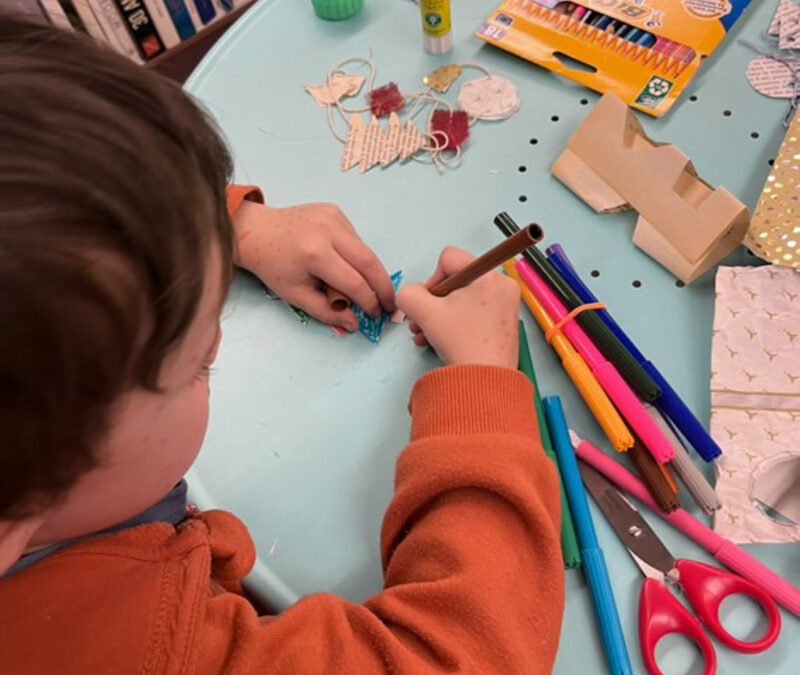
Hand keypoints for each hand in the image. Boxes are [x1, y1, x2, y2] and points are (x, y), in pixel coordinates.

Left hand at [234, 201, 395, 330]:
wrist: (256, 232)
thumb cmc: (273, 265)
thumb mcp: (295, 295)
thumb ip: (327, 311)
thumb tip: (354, 323)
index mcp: (315, 254)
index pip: (354, 282)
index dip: (369, 301)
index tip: (376, 314)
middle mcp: (328, 230)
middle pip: (369, 262)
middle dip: (383, 286)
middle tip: (391, 304)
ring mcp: (334, 217)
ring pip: (365, 250)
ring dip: (371, 272)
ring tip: (370, 289)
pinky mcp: (335, 211)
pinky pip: (356, 239)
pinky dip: (358, 256)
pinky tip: (348, 265)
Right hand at [397, 247, 519, 367]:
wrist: (485, 380)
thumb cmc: (464, 345)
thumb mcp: (424, 312)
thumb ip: (408, 294)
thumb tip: (409, 294)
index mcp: (488, 275)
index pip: (449, 259)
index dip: (431, 279)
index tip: (428, 301)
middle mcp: (502, 286)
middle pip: (456, 280)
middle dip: (434, 302)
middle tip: (426, 319)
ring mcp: (506, 305)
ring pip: (463, 298)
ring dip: (441, 315)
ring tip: (430, 333)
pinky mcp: (505, 323)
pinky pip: (475, 312)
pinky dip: (457, 323)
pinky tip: (444, 339)